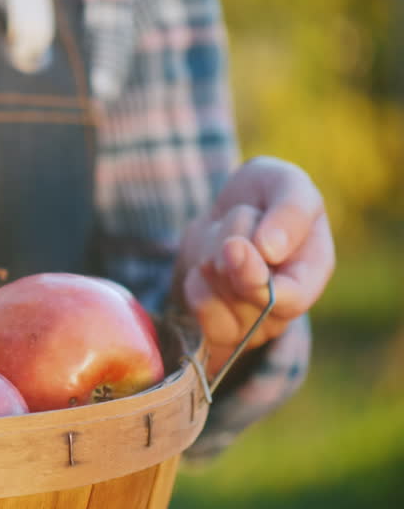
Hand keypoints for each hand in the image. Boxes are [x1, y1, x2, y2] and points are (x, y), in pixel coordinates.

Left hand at [177, 156, 334, 374]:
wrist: (228, 209)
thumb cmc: (265, 195)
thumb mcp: (284, 182)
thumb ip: (290, 210)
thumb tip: (270, 249)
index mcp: (314, 270)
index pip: (292, 298)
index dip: (258, 279)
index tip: (234, 246)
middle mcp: (286, 304)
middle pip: (245, 293)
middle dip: (229, 252)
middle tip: (235, 227)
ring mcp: (252, 321)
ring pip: (219, 296)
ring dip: (211, 257)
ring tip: (226, 241)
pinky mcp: (221, 326)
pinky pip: (200, 311)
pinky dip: (195, 282)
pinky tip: (204, 267)